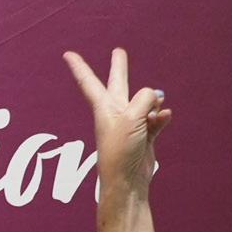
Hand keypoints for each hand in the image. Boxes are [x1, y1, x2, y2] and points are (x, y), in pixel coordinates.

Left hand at [64, 48, 169, 197]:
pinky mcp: (144, 135)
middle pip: (119, 83)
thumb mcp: (132, 116)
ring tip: (152, 117)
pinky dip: (161, 118)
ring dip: (154, 105)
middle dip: (120, 67)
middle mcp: (116, 113)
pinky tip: (164, 118)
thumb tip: (157, 96)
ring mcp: (131, 123)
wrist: (127, 180)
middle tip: (119, 51)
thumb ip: (145, 98)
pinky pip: (156, 118)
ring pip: (146, 102)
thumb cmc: (121, 150)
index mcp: (104, 107)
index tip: (67, 54)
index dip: (79, 66)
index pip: (89, 82)